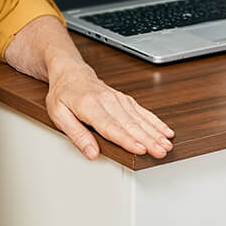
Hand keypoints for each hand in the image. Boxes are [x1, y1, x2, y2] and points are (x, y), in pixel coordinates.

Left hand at [46, 61, 173, 160]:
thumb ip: (76, 135)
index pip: (111, 126)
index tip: (140, 149)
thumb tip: (91, 153)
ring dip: (155, 132)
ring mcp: (118, 99)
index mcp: (89, 105)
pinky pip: (143, 111)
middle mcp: (107, 101)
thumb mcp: (58, 115)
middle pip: (130, 124)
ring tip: (167, 144)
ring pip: (140, 118)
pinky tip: (165, 131)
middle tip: (160, 151)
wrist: (71, 72)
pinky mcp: (125, 100)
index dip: (127, 139)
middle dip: (148, 139)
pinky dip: (156, 122)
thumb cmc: (63, 94)